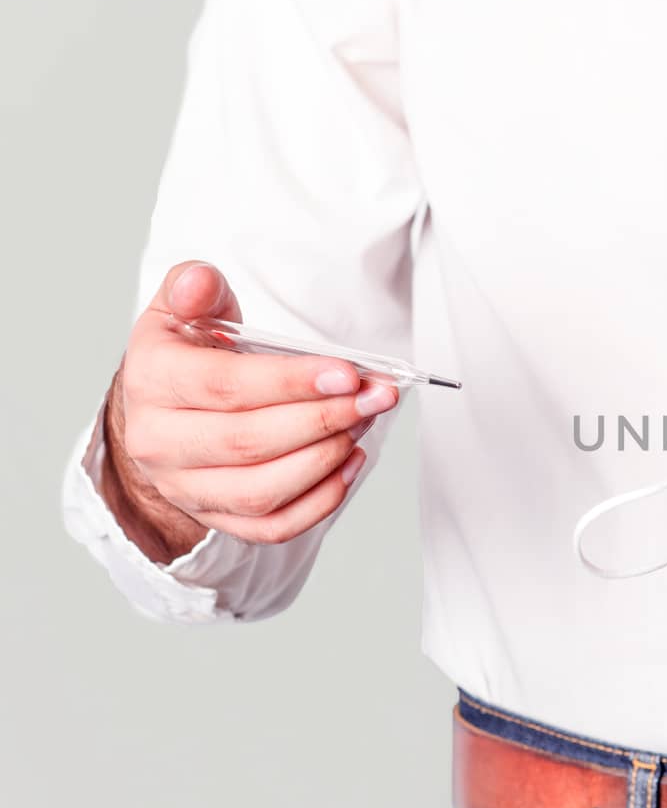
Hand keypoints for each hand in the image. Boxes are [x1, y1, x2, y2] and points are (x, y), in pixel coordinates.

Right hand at [102, 261, 398, 559]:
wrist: (165, 410)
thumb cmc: (187, 355)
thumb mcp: (183, 309)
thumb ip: (197, 289)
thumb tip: (200, 281)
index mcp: (151, 381)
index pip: (225, 387)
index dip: (291, 382)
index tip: (347, 374)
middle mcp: (158, 442)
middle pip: (248, 442)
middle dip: (324, 419)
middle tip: (375, 396)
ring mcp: (185, 487)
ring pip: (262, 490)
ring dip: (326, 458)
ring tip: (363, 421)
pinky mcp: (215, 517)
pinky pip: (272, 527)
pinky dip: (320, 501)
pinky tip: (349, 462)